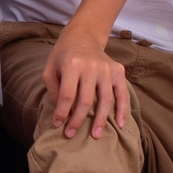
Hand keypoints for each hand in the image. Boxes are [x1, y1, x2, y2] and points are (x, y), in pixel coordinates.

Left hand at [43, 27, 131, 141]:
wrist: (83, 36)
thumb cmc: (62, 56)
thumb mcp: (50, 69)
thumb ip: (54, 90)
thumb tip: (62, 113)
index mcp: (72, 64)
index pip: (67, 95)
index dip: (62, 113)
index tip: (58, 125)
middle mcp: (91, 66)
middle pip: (86, 100)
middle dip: (78, 120)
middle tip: (71, 134)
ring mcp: (107, 68)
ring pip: (106, 100)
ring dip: (101, 120)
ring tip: (96, 135)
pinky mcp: (118, 71)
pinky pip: (122, 93)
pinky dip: (122, 110)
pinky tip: (120, 125)